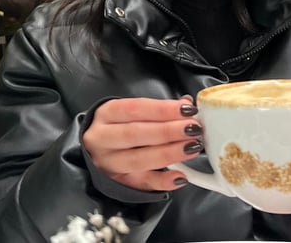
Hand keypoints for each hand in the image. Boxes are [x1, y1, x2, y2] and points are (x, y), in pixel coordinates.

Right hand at [82, 97, 202, 191]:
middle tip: (193, 129)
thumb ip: (158, 110)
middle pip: (135, 134)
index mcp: (106, 114)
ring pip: (137, 160)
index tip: (187, 110)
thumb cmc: (119, 125)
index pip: (134, 109)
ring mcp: (108, 163)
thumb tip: (186, 105)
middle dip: (168, 131)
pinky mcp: (117, 183)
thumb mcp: (131, 112)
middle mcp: (102, 138)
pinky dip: (162, 182)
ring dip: (168, 154)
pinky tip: (180, 176)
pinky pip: (141, 184)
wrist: (98, 148)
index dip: (162, 109)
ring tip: (192, 148)